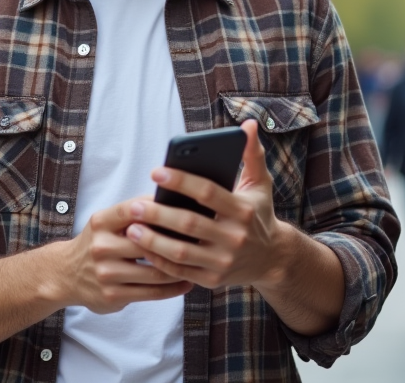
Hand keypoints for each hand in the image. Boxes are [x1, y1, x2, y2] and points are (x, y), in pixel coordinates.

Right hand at [57, 199, 192, 314]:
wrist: (65, 274)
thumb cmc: (97, 243)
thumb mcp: (105, 223)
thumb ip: (133, 214)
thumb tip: (173, 202)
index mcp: (101, 222)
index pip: (133, 209)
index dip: (160, 208)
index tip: (184, 208)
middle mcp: (101, 247)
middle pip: (148, 243)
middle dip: (176, 242)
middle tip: (202, 239)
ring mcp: (106, 273)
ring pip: (155, 272)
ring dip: (180, 268)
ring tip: (198, 263)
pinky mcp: (112, 295)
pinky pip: (151, 293)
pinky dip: (173, 288)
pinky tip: (186, 282)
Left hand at [125, 119, 284, 289]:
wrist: (273, 259)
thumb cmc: (259, 214)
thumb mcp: (260, 184)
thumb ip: (252, 154)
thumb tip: (248, 124)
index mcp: (242, 211)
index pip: (208, 193)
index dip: (181, 181)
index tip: (156, 171)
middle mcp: (234, 238)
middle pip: (189, 224)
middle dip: (158, 213)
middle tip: (133, 204)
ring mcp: (223, 262)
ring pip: (181, 251)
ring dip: (153, 240)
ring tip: (131, 227)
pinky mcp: (213, 280)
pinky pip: (180, 271)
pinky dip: (159, 260)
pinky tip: (142, 248)